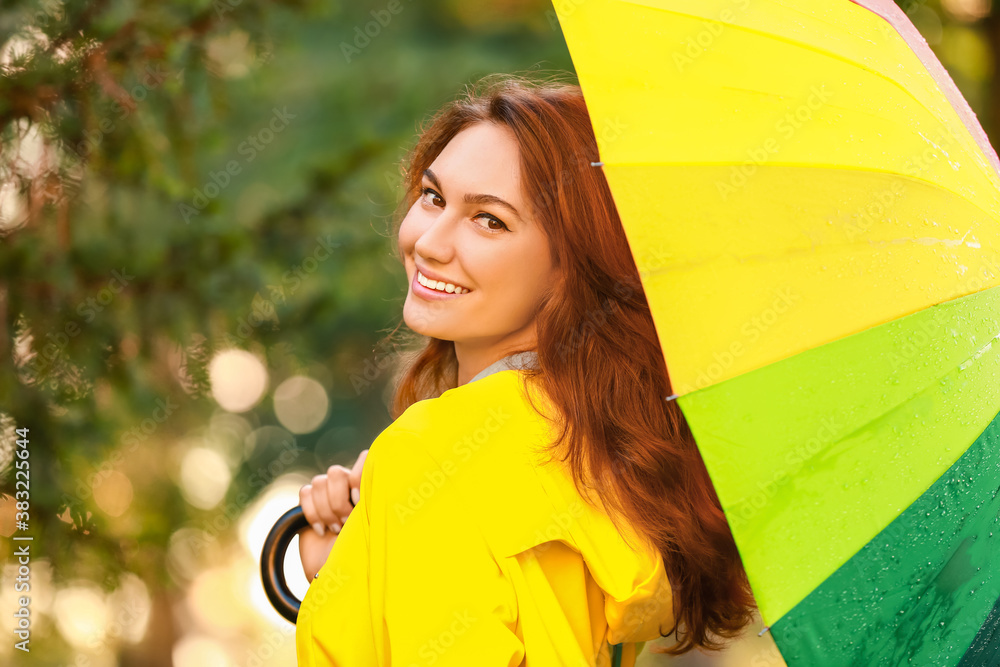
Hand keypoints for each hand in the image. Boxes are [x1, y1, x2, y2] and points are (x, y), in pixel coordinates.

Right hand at [298, 449, 367, 580]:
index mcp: (369, 487)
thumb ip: (377, 504)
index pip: (363, 459)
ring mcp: (328, 495)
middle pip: (336, 472)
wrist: (337, 576)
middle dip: (339, 501)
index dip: (359, 477)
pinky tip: (320, 531)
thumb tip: (384, 479)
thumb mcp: (375, 528)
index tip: (361, 502)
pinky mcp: (310, 504)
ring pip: (319, 482)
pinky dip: (311, 512)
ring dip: (326, 510)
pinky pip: (305, 492)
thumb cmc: (364, 553)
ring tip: (335, 530)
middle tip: (347, 523)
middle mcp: (349, 487)